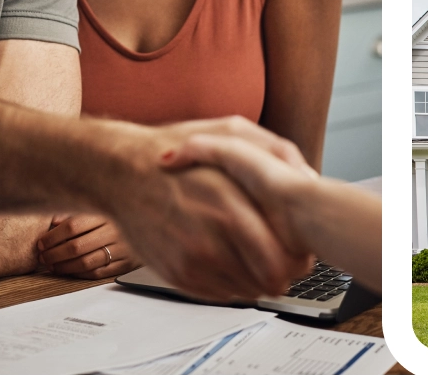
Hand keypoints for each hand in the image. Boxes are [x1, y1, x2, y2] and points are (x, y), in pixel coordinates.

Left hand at [36, 215, 138, 278]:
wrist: (155, 222)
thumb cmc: (122, 213)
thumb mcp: (101, 206)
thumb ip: (77, 212)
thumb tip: (52, 221)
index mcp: (106, 213)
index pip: (72, 226)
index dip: (53, 237)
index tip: (41, 243)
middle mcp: (115, 231)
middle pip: (76, 246)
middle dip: (54, 254)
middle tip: (43, 257)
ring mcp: (122, 248)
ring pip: (86, 263)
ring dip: (64, 267)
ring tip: (52, 266)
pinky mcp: (126, 263)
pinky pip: (99, 273)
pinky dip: (81, 274)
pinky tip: (70, 271)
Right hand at [97, 121, 311, 301]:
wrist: (120, 172)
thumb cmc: (174, 151)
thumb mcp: (229, 133)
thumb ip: (274, 153)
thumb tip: (307, 180)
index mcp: (228, 205)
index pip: (279, 257)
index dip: (297, 259)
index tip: (298, 251)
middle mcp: (209, 239)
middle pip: (268, 280)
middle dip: (283, 272)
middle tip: (283, 259)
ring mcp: (191, 261)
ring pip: (247, 292)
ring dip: (256, 279)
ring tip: (253, 256)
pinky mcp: (176, 275)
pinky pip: (220, 295)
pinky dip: (231, 282)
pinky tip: (227, 259)